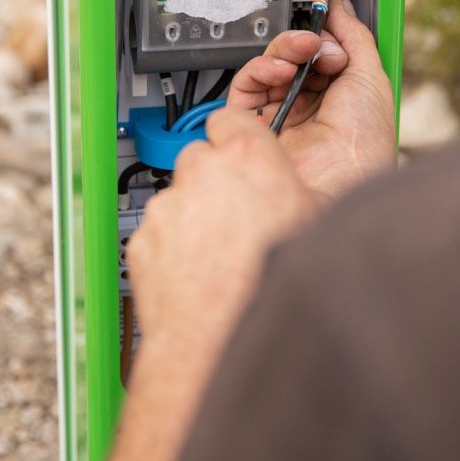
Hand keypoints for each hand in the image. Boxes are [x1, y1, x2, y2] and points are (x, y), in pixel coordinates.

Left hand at [128, 107, 317, 349]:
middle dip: (216, 181)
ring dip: (195, 217)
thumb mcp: (316, 226)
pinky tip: (199, 274)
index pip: (232, 119)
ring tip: (222, 256)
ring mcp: (167, 208)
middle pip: (202, 158)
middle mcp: (201, 174)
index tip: (242, 150)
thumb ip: (301, 192)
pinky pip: (159, 235)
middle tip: (240, 215)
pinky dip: (174, 249)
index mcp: (248, 158)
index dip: (238, 136)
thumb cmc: (270, 286)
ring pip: (179, 199)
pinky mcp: (143, 240)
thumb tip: (316, 189)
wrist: (220, 341)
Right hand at [228, 0, 396, 198]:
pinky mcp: (254, 123)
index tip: (325, 18)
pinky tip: (281, 70)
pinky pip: (246, 84)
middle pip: (292, 54)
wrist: (340, 178)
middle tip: (316, 43)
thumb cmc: (362, 143)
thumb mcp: (371, 77)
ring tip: (301, 55)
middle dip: (304, 41)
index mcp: (338, 94)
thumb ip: (354, 36)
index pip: (319, 50)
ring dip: (284, 51)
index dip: (322, 33)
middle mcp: (308, 103)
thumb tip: (341, 8)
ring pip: (268, 64)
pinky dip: (260, 68)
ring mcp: (281, 113)